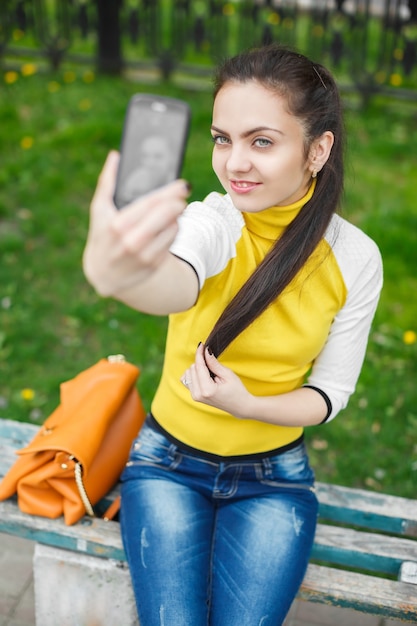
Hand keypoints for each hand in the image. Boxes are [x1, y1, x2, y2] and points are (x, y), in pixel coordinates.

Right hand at [83, 151, 190, 297]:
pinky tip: (168, 225)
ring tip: (172, 210)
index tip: (182, 185)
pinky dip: (173, 231)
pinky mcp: (154, 265)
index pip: (151, 204)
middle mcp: (132, 242)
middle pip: (167, 215)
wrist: (104, 274)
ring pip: (173, 228)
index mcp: (118, 225)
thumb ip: (107, 182)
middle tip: (182, 194)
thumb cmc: (102, 235)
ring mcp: (145, 255)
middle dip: (178, 202)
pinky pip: (172, 242)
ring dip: (176, 217)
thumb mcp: (99, 210)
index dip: (170, 193)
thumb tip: (116, 156)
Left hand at [181, 343, 253, 418]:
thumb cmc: (237, 391)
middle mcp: (198, 394)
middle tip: (214, 366)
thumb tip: (206, 351)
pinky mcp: (194, 396)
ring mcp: (195, 396)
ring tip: (210, 373)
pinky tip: (202, 375)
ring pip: (188, 373)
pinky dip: (193, 375)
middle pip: (192, 368)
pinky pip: (187, 380)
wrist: (239, 406)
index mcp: (207, 389)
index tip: (201, 344)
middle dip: (201, 363)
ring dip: (197, 369)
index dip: (200, 354)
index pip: (199, 366)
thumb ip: (214, 363)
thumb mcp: (227, 374)